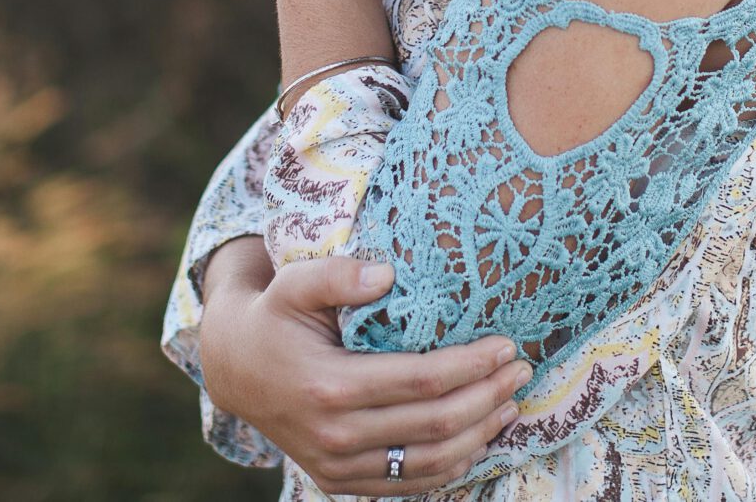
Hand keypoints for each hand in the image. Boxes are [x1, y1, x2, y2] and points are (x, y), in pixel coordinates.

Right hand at [198, 248, 530, 495]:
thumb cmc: (275, 317)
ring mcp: (338, 466)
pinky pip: (409, 484)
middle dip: (488, 396)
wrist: (235, 369)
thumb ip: (337, 275)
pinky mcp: (340, 481)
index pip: (422, 381)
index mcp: (329, 386)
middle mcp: (336, 435)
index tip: (506, 344)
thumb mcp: (294, 284)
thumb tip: (387, 276)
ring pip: (429, 462)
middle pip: (435, 424)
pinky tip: (478, 438)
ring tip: (510, 403)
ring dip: (480, 434)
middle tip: (520, 369)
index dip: (471, 365)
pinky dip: (452, 466)